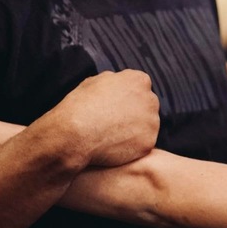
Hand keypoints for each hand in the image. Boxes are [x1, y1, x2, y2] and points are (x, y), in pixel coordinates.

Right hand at [33, 70, 158, 167]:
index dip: (126, 98)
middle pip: (147, 106)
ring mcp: (152, 121)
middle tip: (114, 123)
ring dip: (135, 130)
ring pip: (147, 126)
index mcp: (138, 80)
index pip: (140, 87)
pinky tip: (115, 146)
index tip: (115, 107)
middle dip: (135, 113)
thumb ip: (112, 80)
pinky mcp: (149, 142)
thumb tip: (116, 81)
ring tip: (112, 135)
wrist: (74, 135)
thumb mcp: (93, 81)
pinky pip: (143, 144)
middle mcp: (150, 98)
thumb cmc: (79, 107)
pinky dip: (132, 147)